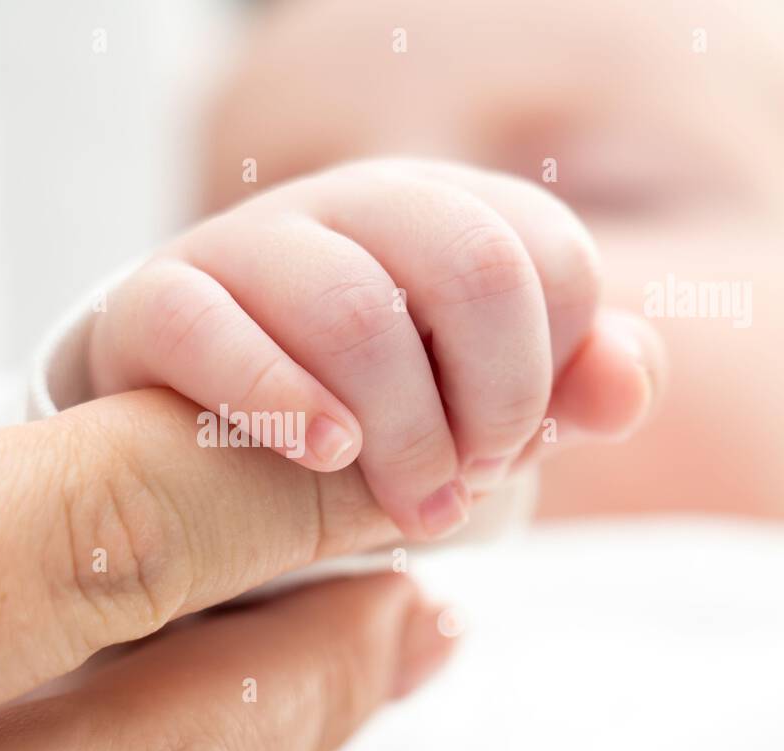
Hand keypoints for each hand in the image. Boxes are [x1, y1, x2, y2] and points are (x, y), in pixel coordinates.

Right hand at [87, 158, 663, 539]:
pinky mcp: (155, 301)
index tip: (505, 452)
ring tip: (408, 510)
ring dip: (402, 431)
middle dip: (492, 402)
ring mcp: (250, 244)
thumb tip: (628, 383)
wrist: (208, 424)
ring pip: (352, 308)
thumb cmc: (366, 418)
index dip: (546, 374)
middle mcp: (355, 207)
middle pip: (471, 266)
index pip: (548, 258)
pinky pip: (209, 328)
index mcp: (447, 214)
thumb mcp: (476, 415)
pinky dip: (280, 400)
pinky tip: (324, 454)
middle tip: (464, 490)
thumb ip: (563, 395)